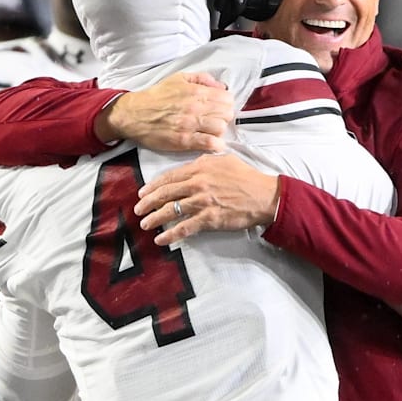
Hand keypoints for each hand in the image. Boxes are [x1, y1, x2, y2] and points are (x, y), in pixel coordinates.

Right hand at [101, 72, 233, 151]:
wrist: (133, 114)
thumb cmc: (156, 96)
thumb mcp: (179, 78)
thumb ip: (202, 78)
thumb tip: (221, 86)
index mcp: (196, 91)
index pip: (227, 98)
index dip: (226, 104)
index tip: (220, 108)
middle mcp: (195, 107)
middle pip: (227, 114)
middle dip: (224, 117)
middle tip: (215, 120)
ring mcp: (190, 124)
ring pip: (221, 129)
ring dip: (219, 131)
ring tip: (211, 131)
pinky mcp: (184, 140)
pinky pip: (210, 144)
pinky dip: (216, 145)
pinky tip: (212, 144)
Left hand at [134, 154, 279, 245]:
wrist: (263, 195)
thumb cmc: (246, 177)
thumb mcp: (224, 161)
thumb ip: (205, 162)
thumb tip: (191, 166)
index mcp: (200, 167)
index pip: (170, 176)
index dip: (153, 186)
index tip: (142, 192)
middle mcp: (198, 183)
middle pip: (166, 193)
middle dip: (148, 202)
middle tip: (137, 209)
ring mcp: (202, 201)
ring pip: (171, 210)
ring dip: (155, 219)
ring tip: (145, 224)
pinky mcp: (209, 218)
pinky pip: (184, 227)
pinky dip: (171, 234)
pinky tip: (161, 240)